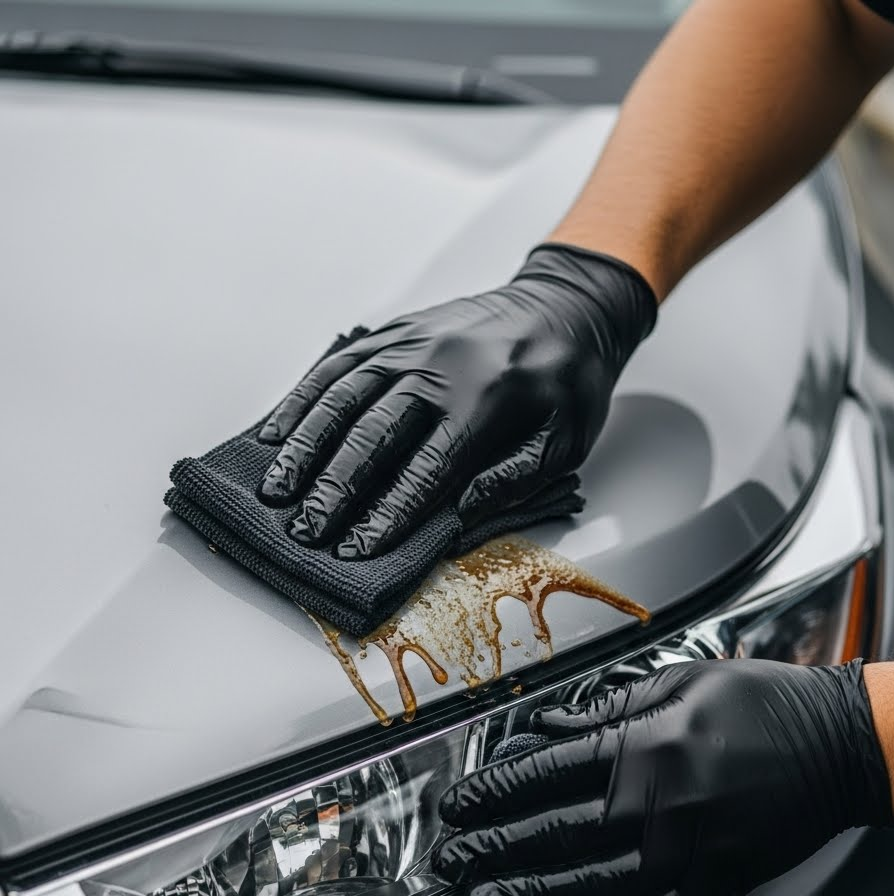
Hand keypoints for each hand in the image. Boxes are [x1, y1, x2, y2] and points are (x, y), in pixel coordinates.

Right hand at [256, 244, 655, 558]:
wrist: (567, 302)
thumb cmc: (569, 380)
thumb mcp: (569, 438)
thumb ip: (517, 477)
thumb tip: (459, 511)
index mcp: (488, 399)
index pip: (426, 468)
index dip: (389, 513)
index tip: (359, 548)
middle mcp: (440, 366)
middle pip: (374, 434)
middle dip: (335, 489)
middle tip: (307, 530)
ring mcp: (410, 343)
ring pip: (344, 396)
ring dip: (306, 446)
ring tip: (278, 489)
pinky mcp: (394, 332)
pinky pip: (339, 364)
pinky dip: (304, 398)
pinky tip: (278, 432)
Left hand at [433, 659, 893, 895]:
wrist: (842, 749)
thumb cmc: (765, 707)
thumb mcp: (682, 682)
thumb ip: (608, 708)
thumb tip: (547, 726)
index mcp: (644, 748)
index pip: (544, 777)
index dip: (492, 795)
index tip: (458, 807)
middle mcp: (656, 808)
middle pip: (551, 837)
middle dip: (490, 851)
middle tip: (450, 864)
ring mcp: (682, 856)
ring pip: (582, 887)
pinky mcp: (707, 887)